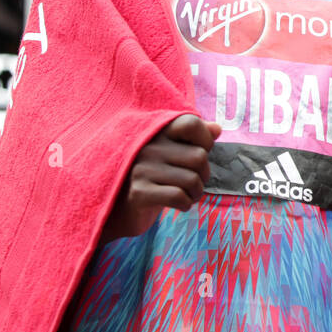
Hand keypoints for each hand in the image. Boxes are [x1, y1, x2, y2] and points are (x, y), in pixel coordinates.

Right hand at [104, 114, 221, 239]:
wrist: (114, 209)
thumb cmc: (148, 179)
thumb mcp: (169, 155)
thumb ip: (192, 139)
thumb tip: (217, 129)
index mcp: (155, 132)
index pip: (190, 123)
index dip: (204, 140)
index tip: (197, 157)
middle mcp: (147, 146)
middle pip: (198, 156)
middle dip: (203, 175)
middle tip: (192, 183)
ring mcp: (142, 168)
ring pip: (192, 179)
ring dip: (196, 193)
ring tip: (187, 195)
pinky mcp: (139, 192)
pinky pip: (178, 196)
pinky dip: (185, 204)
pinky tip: (179, 204)